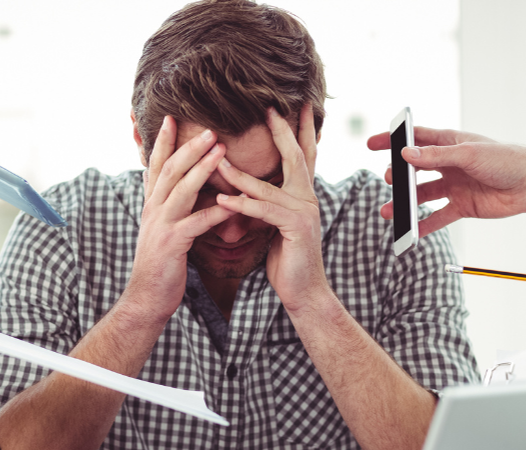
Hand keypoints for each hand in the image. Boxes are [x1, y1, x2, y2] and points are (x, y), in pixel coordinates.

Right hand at [130, 116, 233, 315]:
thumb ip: (164, 205)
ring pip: (182, 190)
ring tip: (221, 150)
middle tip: (210, 127)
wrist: (146, 298)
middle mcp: (153, 210)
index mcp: (152, 205)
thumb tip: (166, 184)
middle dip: (189, 146)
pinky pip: (197, 223)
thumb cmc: (160, 264)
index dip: (163, 141)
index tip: (171, 117)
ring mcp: (161, 226)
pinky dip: (216, 211)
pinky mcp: (172, 244)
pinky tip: (234, 203)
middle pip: (170, 170)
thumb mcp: (159, 228)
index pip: (157, 165)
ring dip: (202, 168)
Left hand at [216, 104, 327, 311]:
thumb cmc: (286, 258)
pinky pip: (264, 211)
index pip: (301, 155)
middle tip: (269, 107)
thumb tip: (246, 186)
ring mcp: (304, 212)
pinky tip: (222, 200)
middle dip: (282, 131)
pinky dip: (241, 205)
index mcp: (303, 194)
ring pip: (268, 186)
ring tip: (217, 159)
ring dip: (239, 174)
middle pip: (296, 156)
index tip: (291, 105)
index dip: (298, 129)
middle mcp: (308, 198)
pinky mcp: (295, 228)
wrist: (303, 291)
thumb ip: (266, 202)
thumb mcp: (274, 224)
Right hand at [366, 127, 525, 237]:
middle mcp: (449, 164)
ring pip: (422, 196)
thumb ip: (436, 156)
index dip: (392, 141)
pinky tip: (410, 232)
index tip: (371, 144)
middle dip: (397, 176)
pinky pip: (438, 217)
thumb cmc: (507, 160)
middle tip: (388, 180)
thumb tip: (406, 155)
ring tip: (388, 212)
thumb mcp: (469, 154)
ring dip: (405, 204)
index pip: (414, 139)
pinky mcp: (462, 206)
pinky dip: (423, 225)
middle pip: (414, 170)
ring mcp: (454, 186)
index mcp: (450, 143)